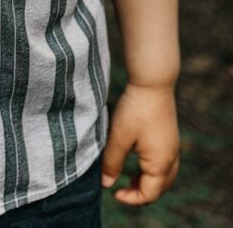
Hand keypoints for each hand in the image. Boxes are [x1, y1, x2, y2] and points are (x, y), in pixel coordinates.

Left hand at [101, 83, 179, 204]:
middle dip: (141, 193)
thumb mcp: (119, 137)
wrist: (153, 81)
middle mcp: (171, 158)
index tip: (113, 192)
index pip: (149, 194)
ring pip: (165, 176)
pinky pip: (166, 162)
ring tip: (129, 178)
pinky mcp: (170, 136)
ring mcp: (173, 147)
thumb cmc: (135, 109)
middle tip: (121, 189)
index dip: (131, 199)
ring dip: (148, 182)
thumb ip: (112, 162)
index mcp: (160, 163)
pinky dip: (153, 169)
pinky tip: (138, 159)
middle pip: (160, 188)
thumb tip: (107, 184)